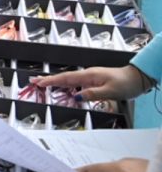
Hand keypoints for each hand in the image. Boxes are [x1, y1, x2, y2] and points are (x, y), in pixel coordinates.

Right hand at [33, 65, 148, 100]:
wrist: (137, 78)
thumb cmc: (126, 83)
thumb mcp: (110, 91)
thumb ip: (93, 94)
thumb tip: (77, 96)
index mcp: (89, 75)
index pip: (66, 78)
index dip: (52, 81)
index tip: (39, 82)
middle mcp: (87, 75)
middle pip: (64, 77)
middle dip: (49, 79)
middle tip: (34, 81)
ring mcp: (90, 78)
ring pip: (69, 80)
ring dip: (56, 82)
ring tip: (44, 84)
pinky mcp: (93, 81)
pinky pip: (76, 83)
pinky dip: (66, 85)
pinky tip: (64, 89)